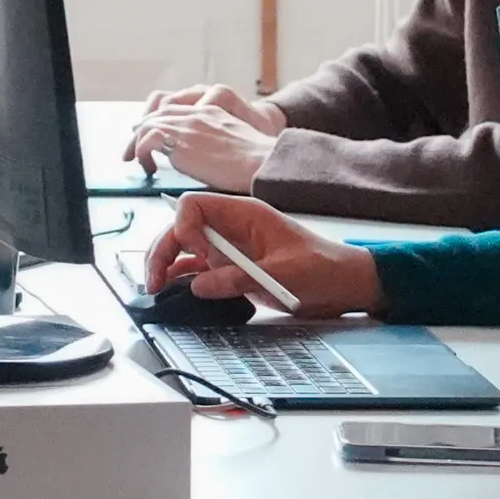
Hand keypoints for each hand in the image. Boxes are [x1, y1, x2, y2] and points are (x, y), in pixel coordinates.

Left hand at [125, 85, 282, 191]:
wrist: (261, 161)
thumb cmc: (256, 161)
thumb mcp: (234, 141)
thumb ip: (216, 141)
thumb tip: (206, 160)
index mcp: (209, 111)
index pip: (173, 109)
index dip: (158, 123)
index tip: (150, 137)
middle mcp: (195, 114)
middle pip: (156, 115)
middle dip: (141, 132)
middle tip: (133, 151)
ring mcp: (186, 125)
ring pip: (147, 125)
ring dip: (138, 144)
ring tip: (137, 161)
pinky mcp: (178, 140)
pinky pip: (146, 141)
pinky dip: (142, 154)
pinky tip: (149, 168)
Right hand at [140, 192, 380, 318]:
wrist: (346, 284)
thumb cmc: (324, 268)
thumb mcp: (283, 273)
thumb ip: (239, 278)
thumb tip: (198, 285)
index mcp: (243, 214)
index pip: (194, 206)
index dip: (185, 228)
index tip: (198, 256)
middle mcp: (231, 228)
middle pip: (182, 229)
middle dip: (163, 250)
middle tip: (154, 280)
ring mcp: (230, 249)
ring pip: (185, 250)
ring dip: (167, 266)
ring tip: (155, 288)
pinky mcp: (233, 270)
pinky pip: (199, 270)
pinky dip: (182, 279)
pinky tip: (172, 292)